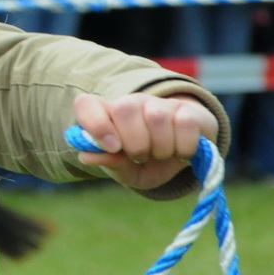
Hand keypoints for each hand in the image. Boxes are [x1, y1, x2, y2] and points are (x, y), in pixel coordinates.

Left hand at [71, 93, 217, 189]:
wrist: (183, 160)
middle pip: (125, 108)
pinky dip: (184, 147)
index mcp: (107, 116)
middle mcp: (131, 104)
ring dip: (160, 147)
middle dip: (135, 143)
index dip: (95, 124)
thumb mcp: (127, 171)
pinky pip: (185, 123)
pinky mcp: (187, 109)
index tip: (112, 148)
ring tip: (161, 155)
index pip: (86, 104)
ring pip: (156, 116)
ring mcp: (159, 103)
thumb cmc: (147, 164)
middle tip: (140, 157)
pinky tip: (182, 152)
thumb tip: (86, 157)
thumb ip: (110, 163)